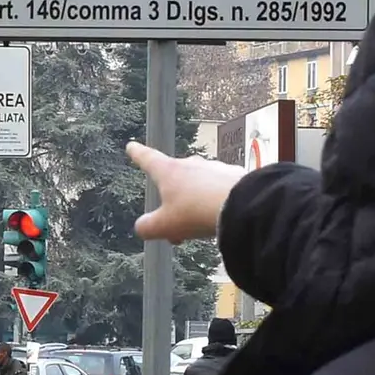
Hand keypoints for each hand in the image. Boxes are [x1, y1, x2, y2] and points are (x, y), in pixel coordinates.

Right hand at [129, 142, 244, 243]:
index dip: (138, 154)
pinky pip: (217, 189)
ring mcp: (213, 168)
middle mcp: (190, 164)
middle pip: (174, 178)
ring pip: (197, 186)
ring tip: (197, 228)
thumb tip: (141, 227)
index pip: (148, 159)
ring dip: (193, 205)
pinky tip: (218, 219)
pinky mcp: (233, 176)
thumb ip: (148, 227)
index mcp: (168, 171)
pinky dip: (213, 203)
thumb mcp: (165, 225)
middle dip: (171, 199)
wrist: (242, 205)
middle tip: (173, 224)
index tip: (132, 146)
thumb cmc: (197, 211)